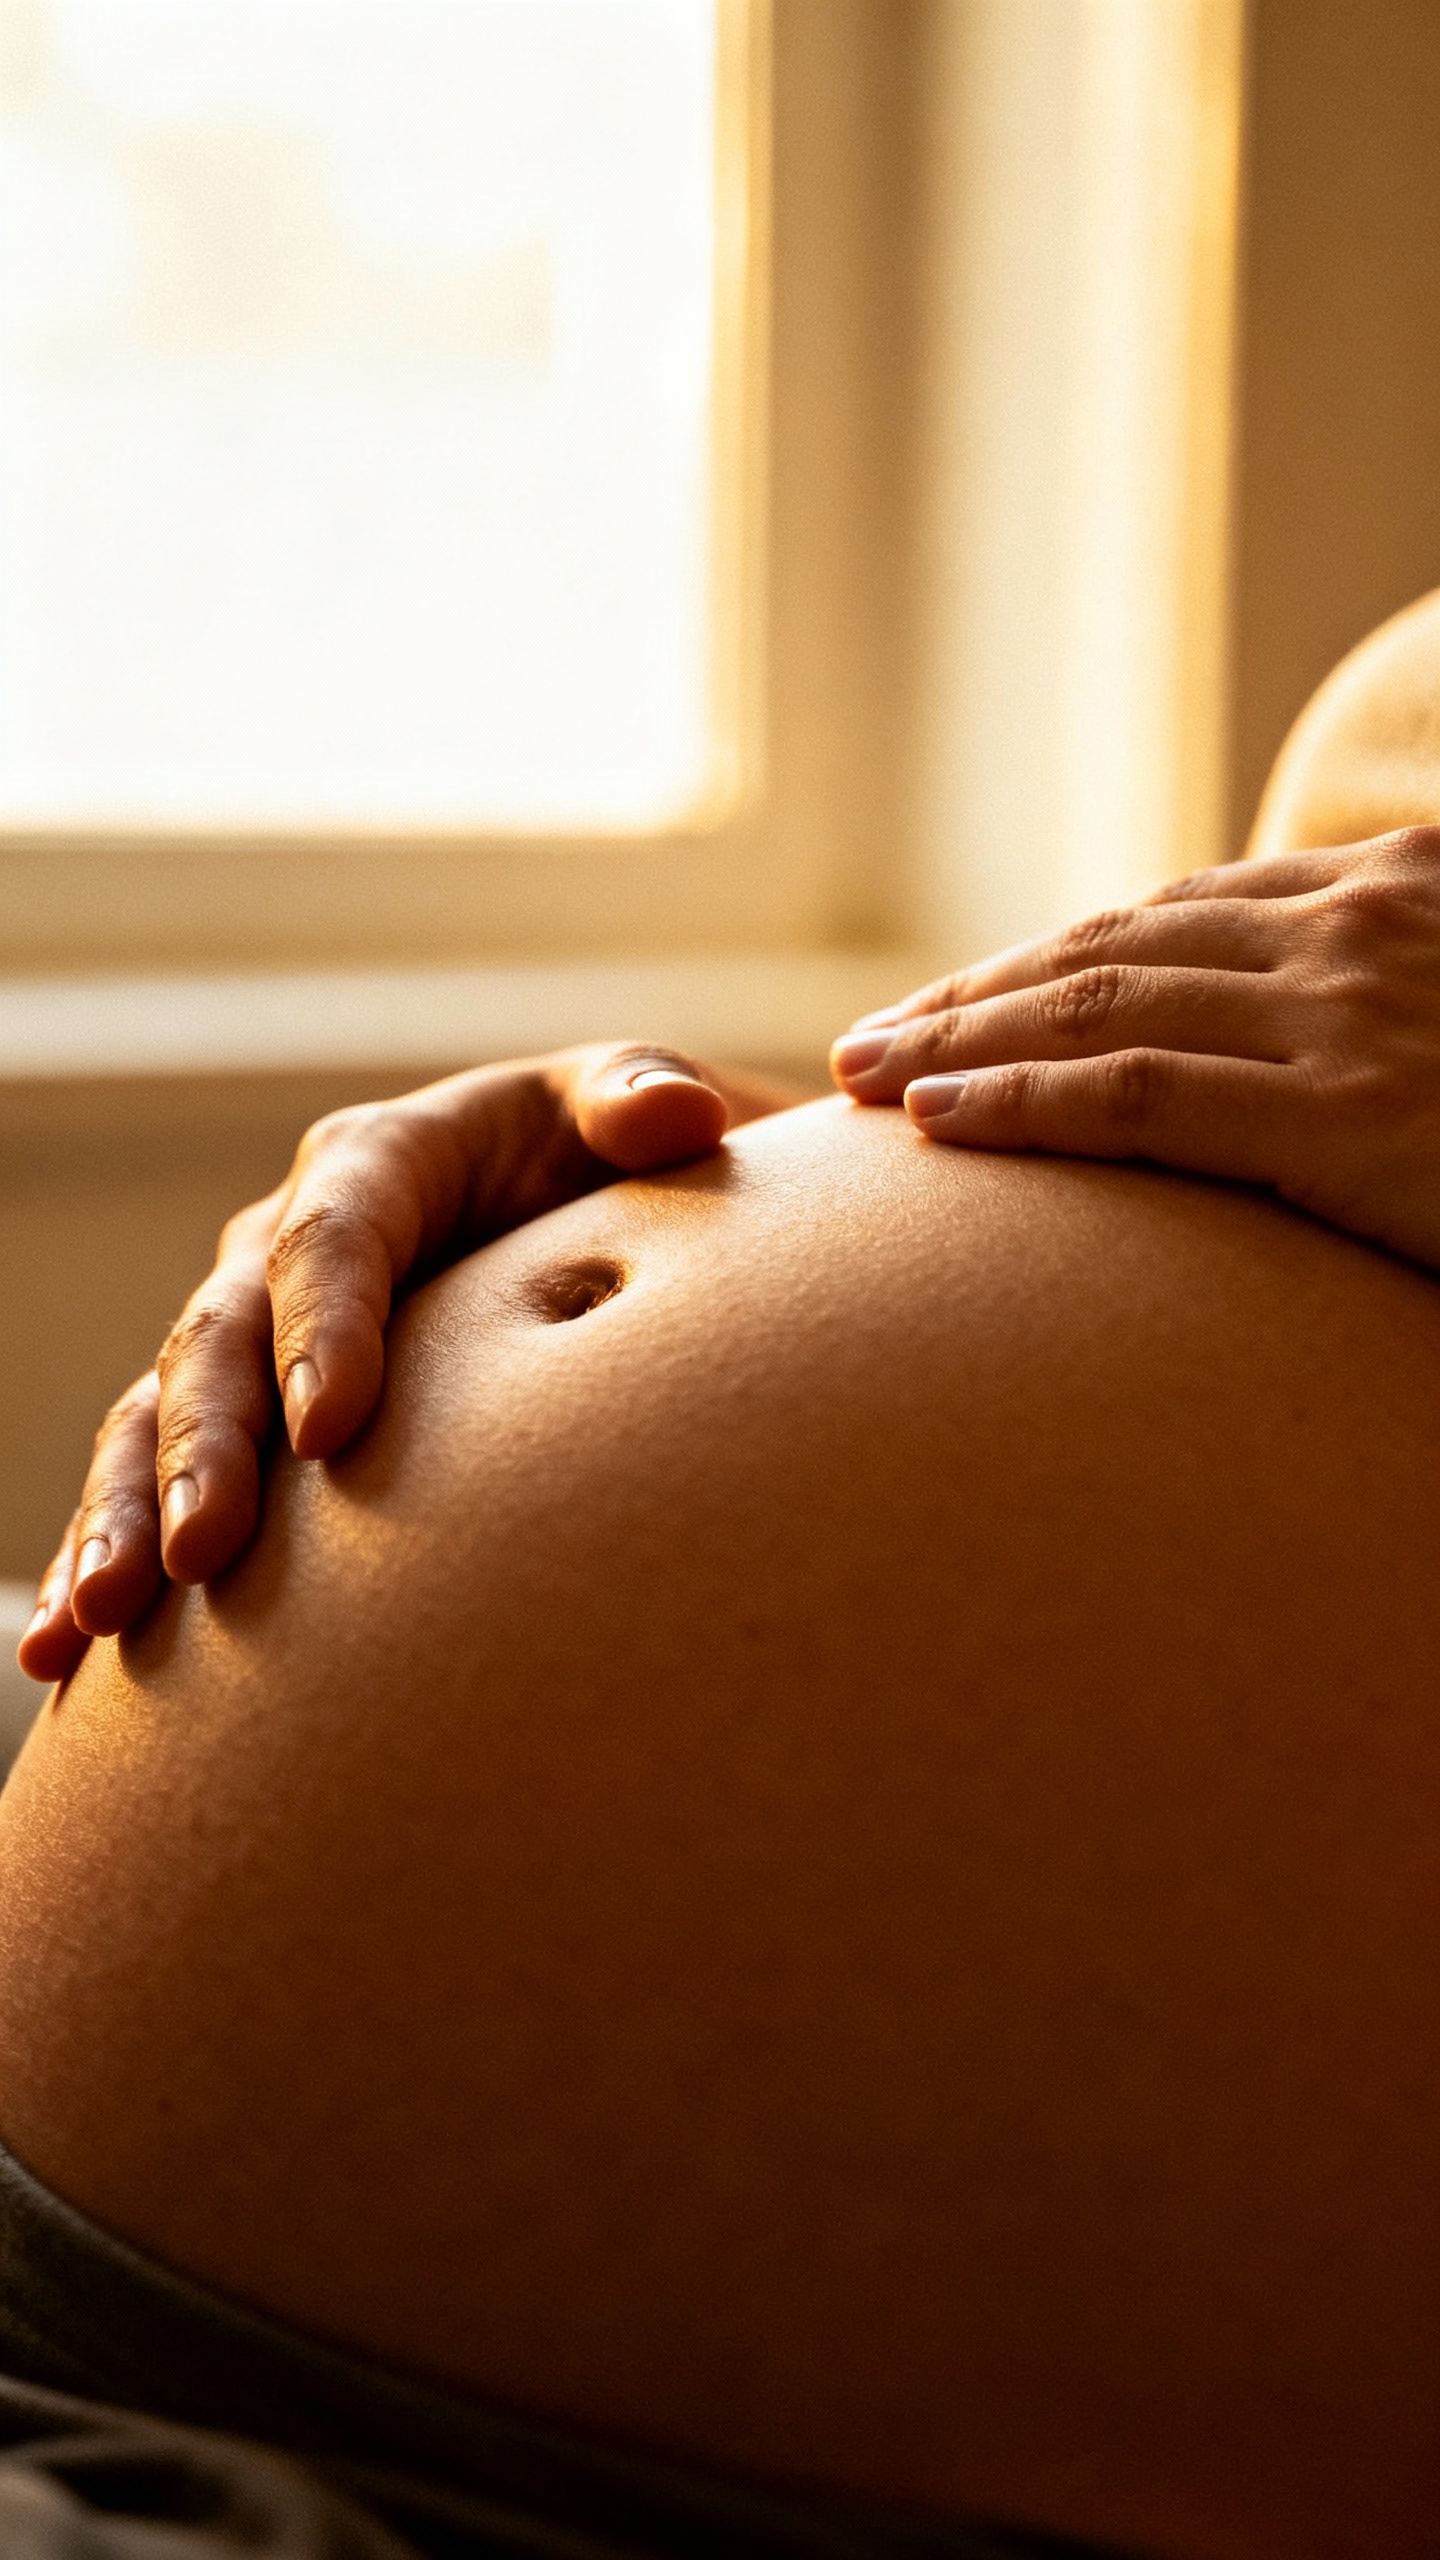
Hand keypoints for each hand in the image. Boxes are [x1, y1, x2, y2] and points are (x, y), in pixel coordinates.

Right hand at [20, 1043, 788, 1683]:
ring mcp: (248, 1333)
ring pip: (155, 1420)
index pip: (335, 1237)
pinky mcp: (236, 1416)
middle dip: (203, 1450)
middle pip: (222, 1341)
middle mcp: (283, 1244)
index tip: (331, 1429)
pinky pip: (148, 1482)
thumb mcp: (622, 1113)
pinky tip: (70, 1651)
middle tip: (199, 1553)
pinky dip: (105, 1554)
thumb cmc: (603, 1162)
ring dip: (122, 1518)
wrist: (572, 1208)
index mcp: (380, 1162)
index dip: (325, 1325)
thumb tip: (678, 1118)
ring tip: (97, 1621)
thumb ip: (642, 1103)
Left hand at [831, 826, 1439, 1270]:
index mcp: (1398, 883)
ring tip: (863, 1075)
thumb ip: (1399, 1001)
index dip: (1051, 958)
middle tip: (871, 1039)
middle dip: (976, 994)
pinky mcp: (1346, 1118)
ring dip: (960, 1037)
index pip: (1182, 913)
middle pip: (1117, 948)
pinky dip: (1019, 1102)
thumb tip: (1303, 1048)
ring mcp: (1348, 1016)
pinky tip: (934, 1117)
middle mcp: (1359, 927)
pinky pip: (1141, 1100)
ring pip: (1103, 1009)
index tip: (964, 1000)